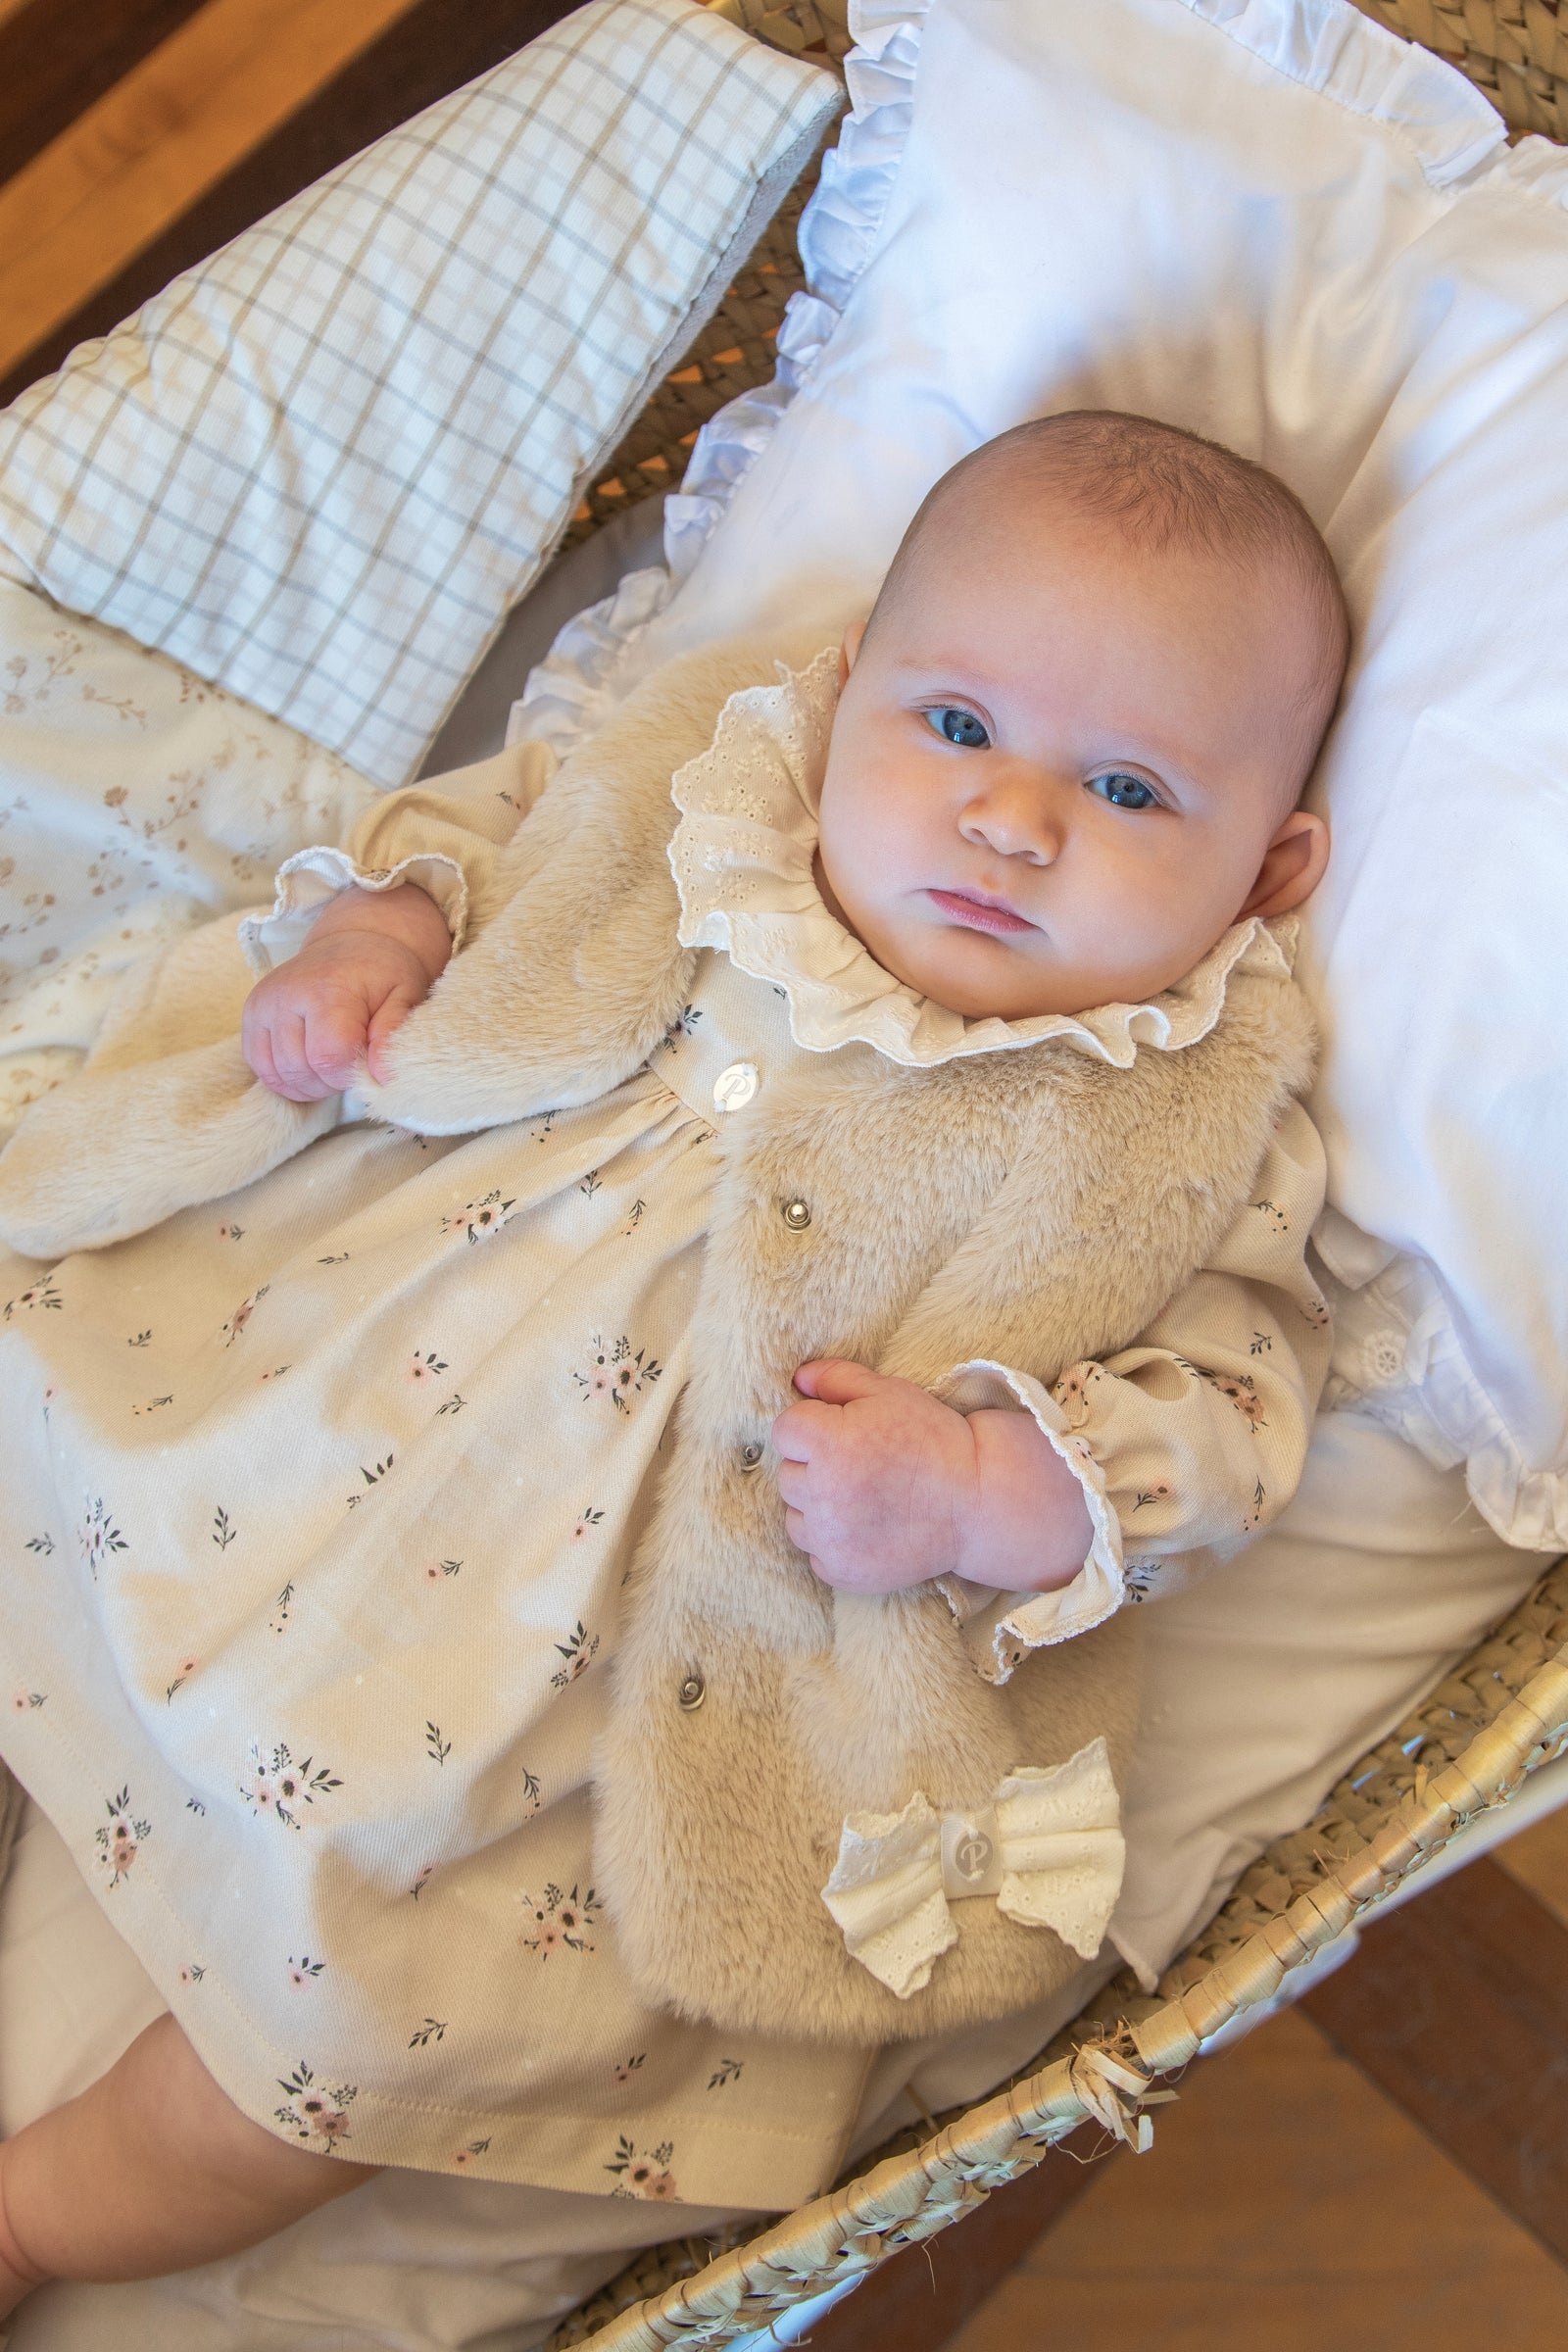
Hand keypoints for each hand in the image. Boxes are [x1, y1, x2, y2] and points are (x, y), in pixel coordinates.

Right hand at [242, 883, 450, 1101]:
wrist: (353, 941)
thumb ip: (393, 1035)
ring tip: (331, 1064)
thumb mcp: (405, 996)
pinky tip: (308, 1066)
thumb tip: (382, 1077)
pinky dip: (285, 1077)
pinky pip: (260, 1067)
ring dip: (308, 1083)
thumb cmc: (382, 973)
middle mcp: (287, 994)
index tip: (365, 1062)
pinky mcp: (251, 1013)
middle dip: (329, 1081)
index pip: (329, 1058)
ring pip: (278, 1073)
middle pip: (301, 1069)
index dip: (349, 1074)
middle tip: (350, 1063)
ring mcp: (264, 1004)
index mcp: (328, 990)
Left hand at [772, 1359, 1093, 1595]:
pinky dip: (834, 1544)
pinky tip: (868, 1530)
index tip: (845, 1434)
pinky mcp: (840, 1571)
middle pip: (789, 1474)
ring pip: (796, 1516)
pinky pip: (815, 1553)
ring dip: (818, 1508)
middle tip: (862, 1467)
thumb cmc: (933, 1440)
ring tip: (865, 1500)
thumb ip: (836, 1379)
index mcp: (830, 1442)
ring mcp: (829, 1537)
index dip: (814, 1427)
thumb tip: (797, 1380)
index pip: (786, 1430)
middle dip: (816, 1467)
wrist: (976, 1503)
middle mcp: (822, 1492)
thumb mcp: (889, 1393)